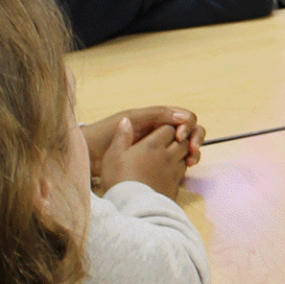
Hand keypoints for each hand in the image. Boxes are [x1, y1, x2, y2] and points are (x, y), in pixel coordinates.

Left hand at [84, 106, 203, 172]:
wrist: (88, 154)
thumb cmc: (106, 132)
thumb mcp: (131, 119)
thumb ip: (156, 115)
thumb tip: (183, 116)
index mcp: (158, 118)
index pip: (185, 118)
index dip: (187, 126)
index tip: (179, 137)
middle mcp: (163, 131)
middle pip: (191, 131)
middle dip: (196, 139)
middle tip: (191, 151)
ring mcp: (162, 147)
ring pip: (187, 147)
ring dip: (194, 151)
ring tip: (190, 161)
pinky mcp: (159, 163)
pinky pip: (179, 161)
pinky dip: (186, 163)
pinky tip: (185, 169)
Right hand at [96, 117, 190, 198]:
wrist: (131, 208)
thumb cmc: (119, 180)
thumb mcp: (113, 155)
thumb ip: (122, 136)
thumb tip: (126, 121)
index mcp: (153, 145)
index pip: (168, 128)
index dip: (164, 128)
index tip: (158, 132)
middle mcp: (168, 156)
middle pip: (183, 141)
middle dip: (178, 139)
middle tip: (167, 143)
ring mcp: (174, 172)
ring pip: (186, 156)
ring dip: (181, 154)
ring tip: (168, 157)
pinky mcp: (176, 187)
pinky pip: (183, 173)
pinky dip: (179, 169)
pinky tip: (168, 173)